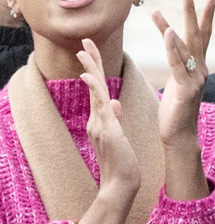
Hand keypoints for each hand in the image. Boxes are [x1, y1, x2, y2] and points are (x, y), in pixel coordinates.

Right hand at [74, 38, 139, 223]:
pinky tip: (89, 77)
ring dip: (90, 70)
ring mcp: (99, 124)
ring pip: (94, 91)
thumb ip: (113, 118)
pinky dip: (95, 91)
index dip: (95, 69)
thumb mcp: (118, 136)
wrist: (121, 183)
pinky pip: (100, 106)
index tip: (92, 51)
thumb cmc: (122, 161)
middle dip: (89, 61)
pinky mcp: (107, 130)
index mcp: (101, 119)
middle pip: (92, 84)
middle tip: (84, 40)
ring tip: (85, 51)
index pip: (98, 88)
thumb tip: (114, 103)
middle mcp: (96, 119)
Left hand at [151, 0, 214, 199]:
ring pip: (184, 47)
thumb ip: (179, 66)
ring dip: (172, 27)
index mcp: (198, 68)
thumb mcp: (177, 83)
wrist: (180, 136)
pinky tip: (166, 33)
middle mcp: (200, 70)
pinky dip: (172, 48)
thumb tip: (176, 52)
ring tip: (157, 10)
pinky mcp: (186, 89)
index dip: (205, 16)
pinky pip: (178, 64)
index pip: (202, 37)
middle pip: (198, 35)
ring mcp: (195, 79)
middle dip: (194, 12)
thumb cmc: (176, 112)